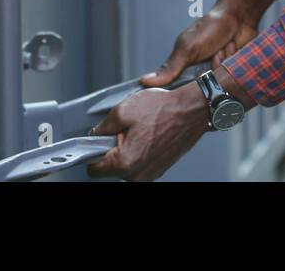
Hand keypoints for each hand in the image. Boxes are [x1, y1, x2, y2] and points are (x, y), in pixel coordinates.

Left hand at [85, 82, 208, 180]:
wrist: (191, 110)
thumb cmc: (164, 110)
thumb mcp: (122, 110)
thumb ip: (102, 127)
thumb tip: (95, 134)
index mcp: (126, 163)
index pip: (94, 170)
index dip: (93, 152)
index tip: (98, 141)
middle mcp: (138, 175)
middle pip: (111, 167)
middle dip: (113, 149)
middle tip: (124, 129)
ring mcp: (150, 173)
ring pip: (127, 165)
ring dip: (128, 148)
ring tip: (140, 129)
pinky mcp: (159, 168)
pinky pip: (141, 162)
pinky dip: (141, 149)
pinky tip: (149, 133)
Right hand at [140, 0, 263, 88]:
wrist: (239, 18)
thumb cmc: (210, 28)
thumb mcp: (187, 48)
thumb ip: (170, 68)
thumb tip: (144, 81)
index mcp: (184, 67)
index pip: (176, 89)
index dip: (180, 92)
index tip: (185, 88)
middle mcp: (199, 72)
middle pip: (201, 90)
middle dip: (209, 74)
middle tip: (211, 55)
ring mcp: (216, 73)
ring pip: (218, 85)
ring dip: (222, 65)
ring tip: (223, 51)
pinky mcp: (231, 73)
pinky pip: (231, 80)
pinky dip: (233, 66)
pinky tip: (233, 52)